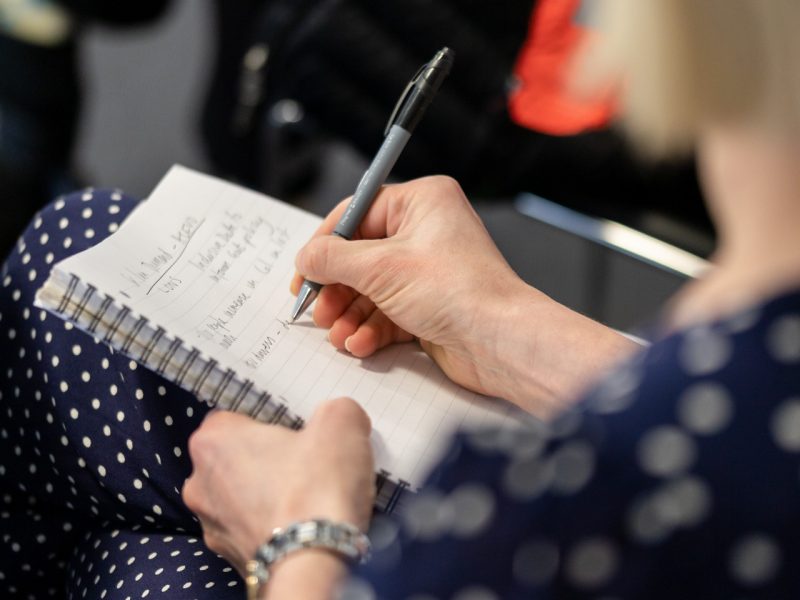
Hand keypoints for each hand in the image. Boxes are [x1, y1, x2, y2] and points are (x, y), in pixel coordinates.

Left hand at [182, 398, 374, 574]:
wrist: (314, 567)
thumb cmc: (316, 489)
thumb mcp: (341, 423)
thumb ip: (336, 409)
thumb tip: (340, 417)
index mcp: (212, 441)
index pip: (236, 417)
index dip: (270, 421)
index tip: (297, 431)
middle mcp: (199, 484)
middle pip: (237, 459)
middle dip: (268, 460)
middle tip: (307, 463)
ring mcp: (212, 527)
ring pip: (244, 498)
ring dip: (270, 496)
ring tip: (311, 498)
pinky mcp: (231, 559)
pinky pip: (254, 531)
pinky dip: (276, 528)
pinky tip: (305, 525)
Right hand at [293, 176, 534, 401]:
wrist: (500, 343)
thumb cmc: (459, 292)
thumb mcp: (381, 269)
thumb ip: (334, 260)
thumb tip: (306, 257)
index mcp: (421, 203)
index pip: (357, 214)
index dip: (325, 244)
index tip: (304, 272)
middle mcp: (426, 232)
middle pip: (360, 256)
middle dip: (337, 288)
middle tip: (317, 310)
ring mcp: (428, 271)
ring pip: (371, 289)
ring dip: (349, 314)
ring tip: (337, 333)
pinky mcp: (429, 305)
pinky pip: (387, 312)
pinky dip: (370, 329)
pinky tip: (360, 343)